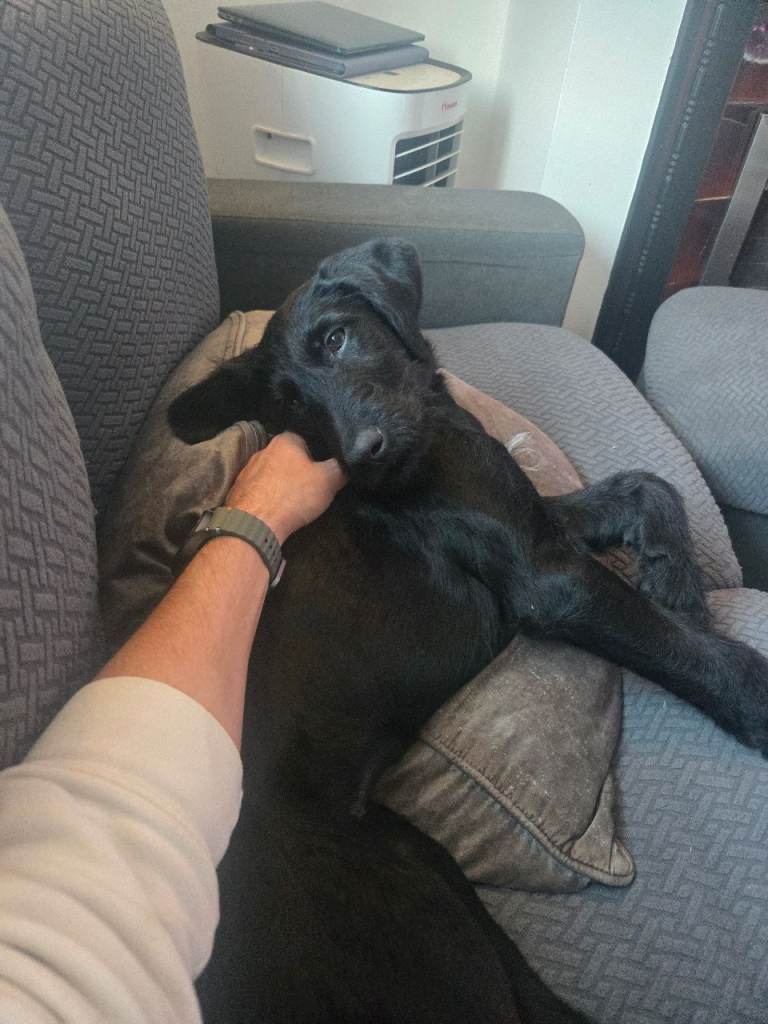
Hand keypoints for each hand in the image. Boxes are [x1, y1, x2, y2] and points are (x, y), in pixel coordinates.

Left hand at [225, 432, 346, 544]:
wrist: (255, 523)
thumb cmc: (294, 495)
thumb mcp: (329, 480)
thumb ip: (341, 466)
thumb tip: (349, 460)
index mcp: (284, 440)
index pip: (305, 440)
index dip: (317, 456)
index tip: (323, 473)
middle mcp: (263, 450)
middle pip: (287, 457)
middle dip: (297, 470)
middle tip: (310, 489)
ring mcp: (246, 470)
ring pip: (271, 474)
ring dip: (280, 484)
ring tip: (291, 503)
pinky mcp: (237, 490)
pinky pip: (258, 490)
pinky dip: (266, 497)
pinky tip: (274, 510)